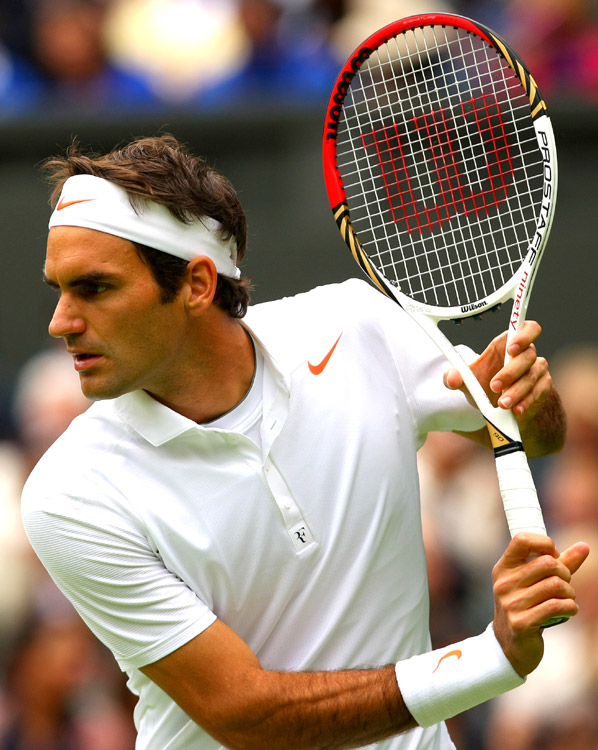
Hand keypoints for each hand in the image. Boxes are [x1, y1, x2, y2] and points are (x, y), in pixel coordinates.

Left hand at [444, 320, 549, 416]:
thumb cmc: (484, 385)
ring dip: (517, 391)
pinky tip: (516, 409)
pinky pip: (538, 392)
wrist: (498, 408)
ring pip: (532, 376)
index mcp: (507, 344)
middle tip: (494, 386)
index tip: (511, 348)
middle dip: (510, 372)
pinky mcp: (542, 388)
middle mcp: (525, 355)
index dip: (523, 335)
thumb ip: (456, 377)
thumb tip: (451, 379)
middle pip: (527, 356)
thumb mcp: (468, 381)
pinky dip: (526, 401)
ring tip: (503, 403)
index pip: (526, 328)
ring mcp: (536, 371)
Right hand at [492, 533, 589, 676]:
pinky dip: (570, 607)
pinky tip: (568, 610)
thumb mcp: (536, 582)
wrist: (509, 645)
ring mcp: (511, 603)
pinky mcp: (521, 623)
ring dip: (570, 593)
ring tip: (567, 600)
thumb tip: (585, 546)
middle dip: (565, 573)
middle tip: (564, 584)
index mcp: (503, 568)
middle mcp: (504, 583)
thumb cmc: (526, 606)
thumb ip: (560, 564)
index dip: (544, 543)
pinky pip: (557, 606)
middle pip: (547, 563)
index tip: (554, 556)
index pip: (522, 539)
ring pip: (555, 585)